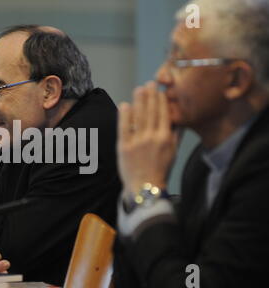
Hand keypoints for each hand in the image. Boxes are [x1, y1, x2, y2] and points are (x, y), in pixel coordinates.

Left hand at [117, 81, 179, 197]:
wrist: (145, 187)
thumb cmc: (160, 171)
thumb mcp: (172, 153)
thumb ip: (175, 136)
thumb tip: (178, 120)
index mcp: (165, 138)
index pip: (163, 114)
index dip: (161, 100)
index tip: (160, 90)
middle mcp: (152, 138)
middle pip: (151, 112)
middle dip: (150, 95)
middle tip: (149, 83)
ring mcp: (137, 142)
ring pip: (138, 116)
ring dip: (139, 100)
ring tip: (139, 89)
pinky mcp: (124, 147)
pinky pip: (124, 127)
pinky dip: (124, 115)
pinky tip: (125, 104)